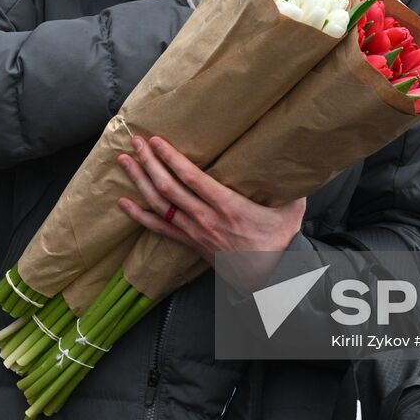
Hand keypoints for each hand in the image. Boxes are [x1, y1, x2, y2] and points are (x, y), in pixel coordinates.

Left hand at [117, 135, 305, 292]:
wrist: (269, 278)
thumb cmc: (280, 241)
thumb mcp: (291, 210)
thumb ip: (289, 185)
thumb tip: (296, 158)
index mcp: (228, 206)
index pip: (192, 178)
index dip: (172, 159)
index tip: (156, 141)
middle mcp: (206, 218)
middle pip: (169, 188)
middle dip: (149, 163)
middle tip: (134, 142)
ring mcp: (195, 232)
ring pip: (160, 205)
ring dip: (139, 181)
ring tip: (124, 162)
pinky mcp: (190, 243)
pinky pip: (159, 229)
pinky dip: (139, 215)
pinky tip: (123, 203)